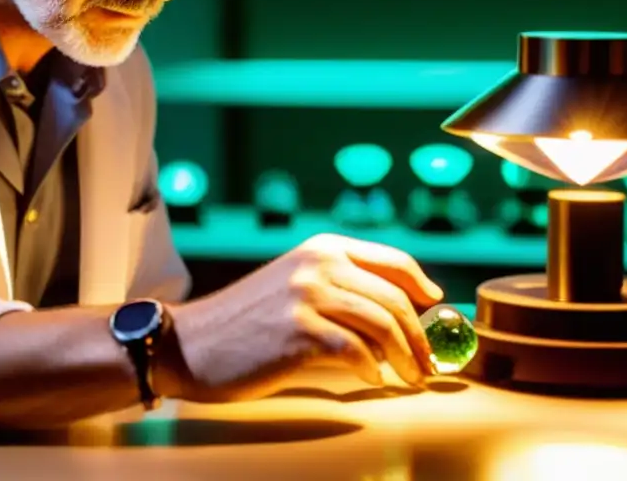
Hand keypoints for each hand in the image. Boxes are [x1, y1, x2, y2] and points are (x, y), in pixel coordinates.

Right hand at [162, 233, 443, 401]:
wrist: (192, 342)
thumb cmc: (246, 322)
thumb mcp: (293, 284)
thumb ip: (339, 286)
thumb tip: (397, 311)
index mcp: (321, 248)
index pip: (391, 259)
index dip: (421, 285)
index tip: (434, 306)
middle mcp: (318, 264)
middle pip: (393, 298)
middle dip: (419, 335)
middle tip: (427, 363)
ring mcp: (308, 295)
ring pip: (381, 325)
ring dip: (405, 358)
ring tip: (409, 377)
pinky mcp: (298, 331)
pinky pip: (355, 352)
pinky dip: (372, 369)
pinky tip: (372, 378)